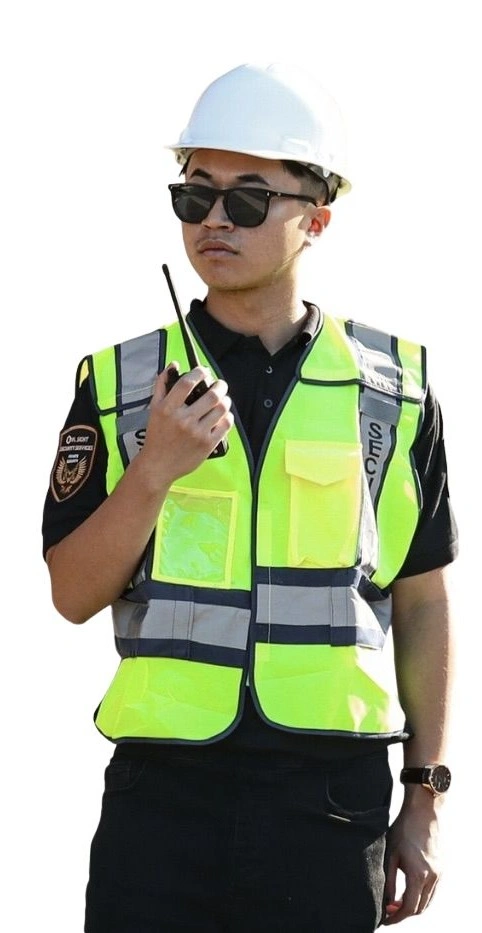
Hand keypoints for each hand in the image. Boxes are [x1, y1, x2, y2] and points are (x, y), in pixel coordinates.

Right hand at [140, 363, 232, 486]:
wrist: (157, 466)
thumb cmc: (156, 436)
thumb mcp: (153, 408)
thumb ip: (162, 385)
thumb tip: (174, 365)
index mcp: (167, 409)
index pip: (188, 383)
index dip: (199, 372)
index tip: (204, 371)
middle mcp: (183, 420)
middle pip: (211, 395)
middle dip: (220, 386)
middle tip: (220, 385)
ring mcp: (197, 433)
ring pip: (221, 409)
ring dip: (225, 400)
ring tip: (223, 399)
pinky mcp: (207, 445)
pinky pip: (225, 425)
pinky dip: (227, 417)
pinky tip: (223, 416)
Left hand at [382, 790, 442, 924]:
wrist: (422, 812)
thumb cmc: (403, 830)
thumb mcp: (390, 855)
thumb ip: (389, 881)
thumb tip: (386, 902)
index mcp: (418, 875)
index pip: (408, 908)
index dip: (396, 917)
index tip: (385, 919)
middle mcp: (432, 877)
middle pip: (419, 908)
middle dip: (403, 913)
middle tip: (389, 911)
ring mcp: (439, 873)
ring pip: (427, 901)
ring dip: (413, 906)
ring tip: (396, 902)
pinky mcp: (441, 868)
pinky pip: (432, 890)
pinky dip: (421, 896)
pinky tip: (409, 890)